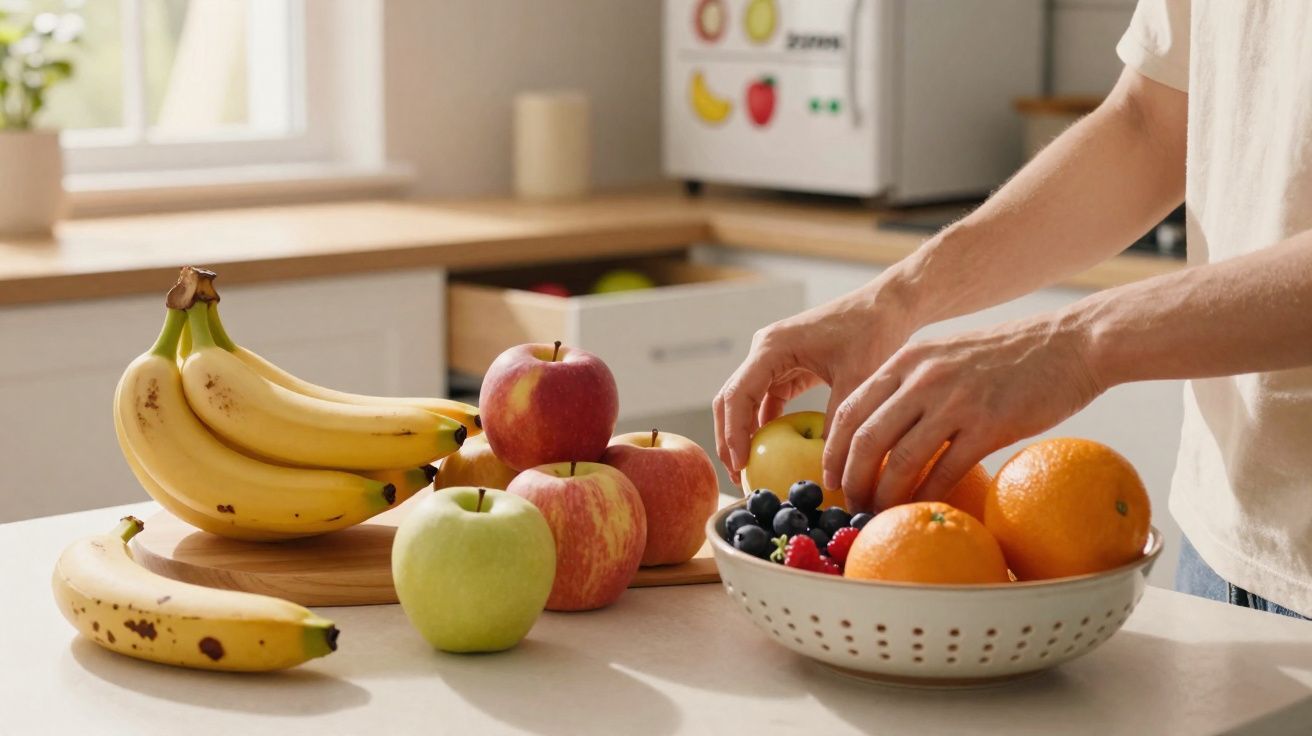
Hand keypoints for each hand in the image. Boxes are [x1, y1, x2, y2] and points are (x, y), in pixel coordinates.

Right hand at [713, 289, 912, 477]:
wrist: (885, 306)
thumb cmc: (872, 333)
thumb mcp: (856, 380)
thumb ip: (837, 421)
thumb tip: (828, 468)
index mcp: (772, 348)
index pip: (738, 395)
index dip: (734, 433)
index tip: (740, 464)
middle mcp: (764, 350)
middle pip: (730, 399)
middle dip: (729, 438)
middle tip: (738, 475)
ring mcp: (772, 358)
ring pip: (743, 401)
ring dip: (743, 434)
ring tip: (750, 469)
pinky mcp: (785, 366)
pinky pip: (765, 400)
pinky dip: (764, 425)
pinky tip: (772, 452)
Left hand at [822, 313, 1104, 511]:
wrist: (1070, 343)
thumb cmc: (1008, 355)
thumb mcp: (945, 356)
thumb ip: (911, 385)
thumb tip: (884, 430)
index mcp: (907, 360)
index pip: (850, 409)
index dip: (833, 450)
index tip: (829, 477)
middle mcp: (923, 379)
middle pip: (867, 439)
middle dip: (851, 479)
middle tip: (850, 503)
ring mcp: (955, 402)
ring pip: (902, 460)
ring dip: (885, 495)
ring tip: (881, 513)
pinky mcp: (989, 425)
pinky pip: (946, 471)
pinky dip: (927, 496)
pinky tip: (922, 510)